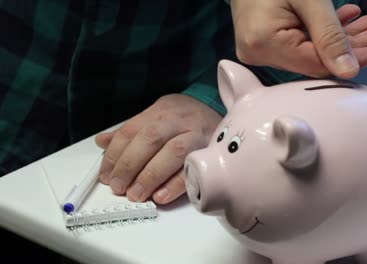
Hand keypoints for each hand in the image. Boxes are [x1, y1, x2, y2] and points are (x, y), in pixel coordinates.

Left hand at [95, 94, 221, 203]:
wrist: (217, 112)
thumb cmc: (184, 117)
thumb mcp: (156, 115)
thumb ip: (131, 130)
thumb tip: (102, 142)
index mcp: (160, 111)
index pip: (131, 130)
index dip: (115, 154)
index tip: (106, 175)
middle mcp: (178, 120)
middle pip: (151, 138)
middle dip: (130, 165)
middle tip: (118, 187)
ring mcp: (197, 134)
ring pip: (173, 152)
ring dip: (151, 175)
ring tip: (136, 194)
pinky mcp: (210, 151)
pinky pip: (193, 168)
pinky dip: (176, 184)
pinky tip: (160, 196)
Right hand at [231, 2, 366, 78]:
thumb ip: (330, 35)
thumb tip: (349, 71)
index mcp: (264, 43)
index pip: (314, 64)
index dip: (347, 61)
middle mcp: (257, 53)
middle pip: (312, 60)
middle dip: (349, 47)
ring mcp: (258, 51)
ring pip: (308, 54)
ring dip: (338, 40)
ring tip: (366, 26)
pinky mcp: (263, 46)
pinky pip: (297, 46)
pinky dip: (321, 36)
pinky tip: (343, 24)